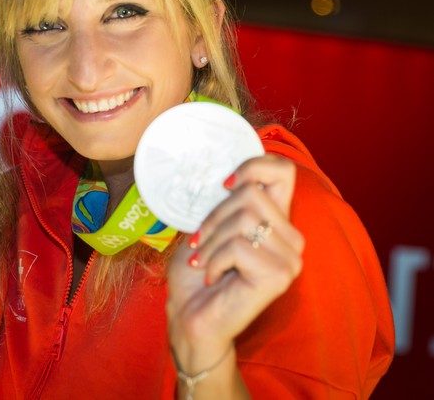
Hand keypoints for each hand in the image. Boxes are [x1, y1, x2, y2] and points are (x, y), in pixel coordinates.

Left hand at [166, 153, 304, 371]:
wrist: (190, 315)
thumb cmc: (196, 271)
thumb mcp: (206, 226)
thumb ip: (223, 201)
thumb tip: (222, 175)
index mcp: (276, 220)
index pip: (284, 171)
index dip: (254, 166)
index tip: (224, 184)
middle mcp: (291, 237)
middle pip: (252, 194)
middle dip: (214, 216)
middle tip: (201, 242)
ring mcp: (290, 258)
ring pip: (245, 219)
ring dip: (212, 240)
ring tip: (205, 261)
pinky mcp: (280, 275)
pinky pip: (239, 246)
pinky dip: (214, 259)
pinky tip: (212, 277)